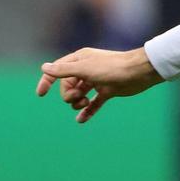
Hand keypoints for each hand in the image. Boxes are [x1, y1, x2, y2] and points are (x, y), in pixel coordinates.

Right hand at [36, 47, 163, 122]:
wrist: (138, 73)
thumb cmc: (111, 67)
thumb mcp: (84, 69)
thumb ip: (64, 70)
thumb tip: (44, 68)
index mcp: (79, 60)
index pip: (57, 70)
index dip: (47, 81)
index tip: (41, 94)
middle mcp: (86, 69)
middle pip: (67, 85)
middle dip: (68, 94)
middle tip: (77, 98)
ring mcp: (97, 81)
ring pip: (79, 94)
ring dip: (78, 102)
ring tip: (84, 104)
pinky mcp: (107, 91)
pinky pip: (93, 103)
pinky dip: (87, 111)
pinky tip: (81, 120)